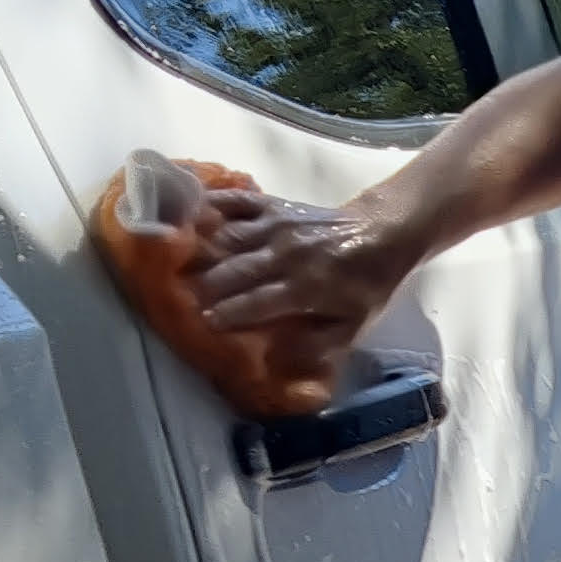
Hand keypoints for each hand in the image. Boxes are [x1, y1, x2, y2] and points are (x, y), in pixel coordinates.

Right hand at [188, 184, 412, 396]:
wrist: (383, 233)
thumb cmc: (364, 287)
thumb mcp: (353, 326)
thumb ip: (319, 346)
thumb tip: (280, 360)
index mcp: (306, 287)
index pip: (257, 302)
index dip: (228, 314)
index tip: (204, 323)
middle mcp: (287, 254)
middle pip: (235, 270)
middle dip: (207, 287)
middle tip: (183, 298)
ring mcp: (278, 225)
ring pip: (229, 236)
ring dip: (201, 250)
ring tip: (177, 263)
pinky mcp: (274, 204)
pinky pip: (236, 201)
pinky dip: (210, 205)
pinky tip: (187, 214)